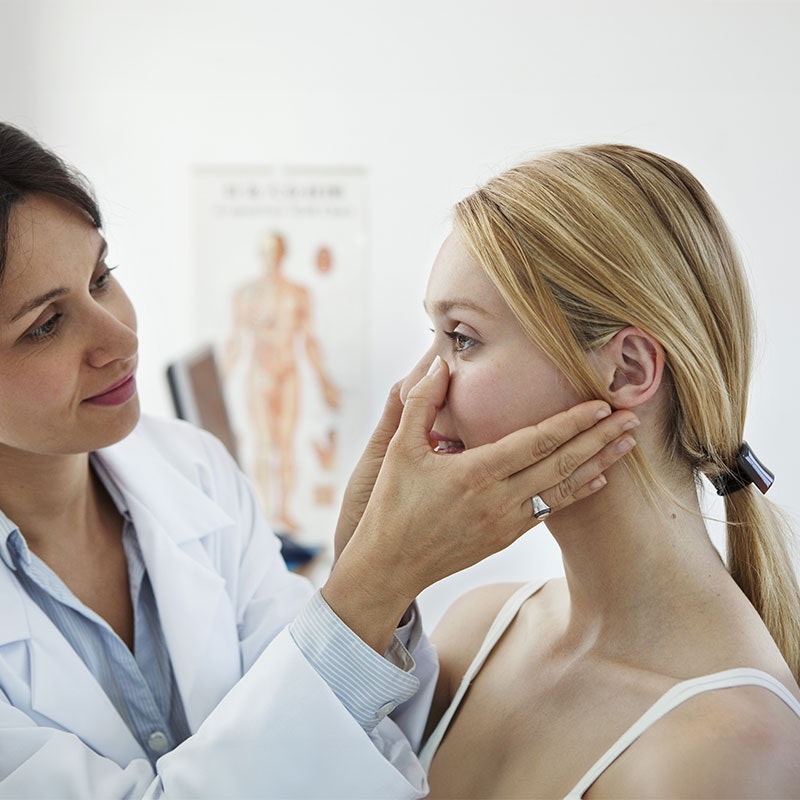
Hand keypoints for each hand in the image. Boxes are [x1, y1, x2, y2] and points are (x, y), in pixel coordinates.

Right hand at [322, 357, 637, 651]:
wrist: (390, 565)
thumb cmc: (392, 505)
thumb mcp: (398, 449)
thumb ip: (420, 403)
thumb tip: (439, 364)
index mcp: (476, 472)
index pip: (537, 441)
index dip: (572, 422)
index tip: (601, 404)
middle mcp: (499, 499)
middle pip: (562, 463)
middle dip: (600, 439)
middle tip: (632, 418)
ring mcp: (506, 522)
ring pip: (563, 489)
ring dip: (598, 464)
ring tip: (626, 445)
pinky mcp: (506, 538)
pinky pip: (551, 511)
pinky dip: (577, 492)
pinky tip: (596, 480)